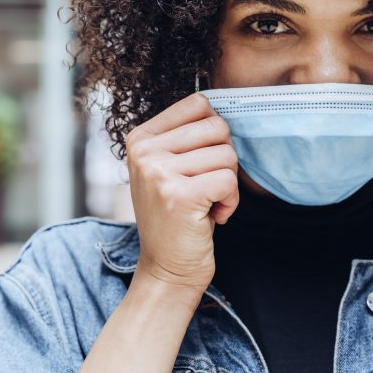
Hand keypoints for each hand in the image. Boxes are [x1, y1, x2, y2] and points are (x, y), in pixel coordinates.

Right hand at [125, 92, 239, 293]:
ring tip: (207, 203)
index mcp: (140, 137)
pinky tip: (213, 216)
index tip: (201, 162)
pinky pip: (229, 180)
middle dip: (225, 159)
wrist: (167, 268)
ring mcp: (158, 172)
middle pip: (218, 127)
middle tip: (208, 187)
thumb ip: (188, 135)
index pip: (199, 103)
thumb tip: (222, 105)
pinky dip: (231, 201)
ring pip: (227, 154)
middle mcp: (144, 151)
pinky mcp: (179, 195)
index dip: (214, 134)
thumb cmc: (178, 215)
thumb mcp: (170, 167)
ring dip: (228, 184)